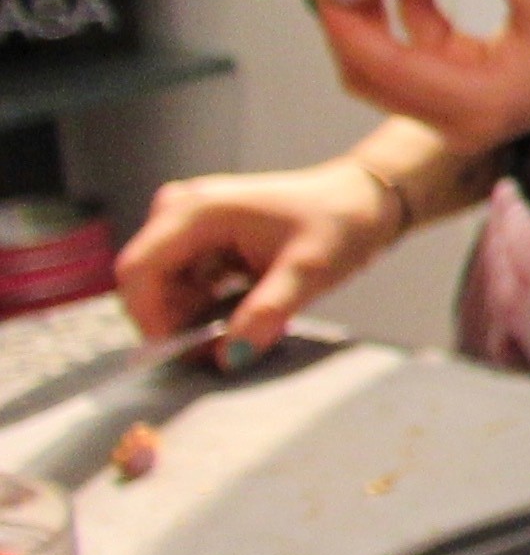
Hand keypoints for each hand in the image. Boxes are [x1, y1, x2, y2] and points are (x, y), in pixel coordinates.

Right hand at [118, 158, 405, 356]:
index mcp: (197, 211)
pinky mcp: (203, 240)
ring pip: (166, 288)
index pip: (138, 270)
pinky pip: (186, 284)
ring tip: (243, 331)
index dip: (149, 318)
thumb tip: (229, 356)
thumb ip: (267, 312)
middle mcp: (181, 212)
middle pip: (148, 283)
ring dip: (194, 319)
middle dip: (176, 324)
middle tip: (221, 352)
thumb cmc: (341, 223)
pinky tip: (244, 316)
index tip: (182, 354)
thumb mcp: (310, 271)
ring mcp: (190, 225)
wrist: (365, 199)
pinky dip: (206, 308)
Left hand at [312, 0, 529, 155]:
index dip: (343, 14)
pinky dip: (402, 15)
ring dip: (374, 10)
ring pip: (380, 65)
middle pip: (363, 72)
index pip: (379, 62)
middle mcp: (459, 120)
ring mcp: (458, 113)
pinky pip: (409, 57)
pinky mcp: (464, 97)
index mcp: (477, 101)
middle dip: (349, 13)